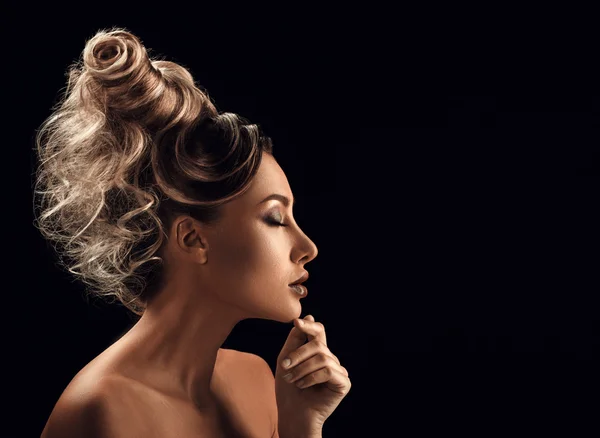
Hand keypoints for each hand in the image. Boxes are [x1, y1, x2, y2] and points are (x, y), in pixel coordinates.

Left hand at [275, 315, 350, 435]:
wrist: (292, 415)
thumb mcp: (286, 360)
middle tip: (284, 367)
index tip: (296, 322)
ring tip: (292, 380)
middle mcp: (330, 359)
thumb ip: (296, 339)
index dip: (309, 325)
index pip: (319, 331)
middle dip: (298, 354)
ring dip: (302, 369)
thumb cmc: (288, 390)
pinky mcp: (344, 383)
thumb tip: (310, 316)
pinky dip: (311, 378)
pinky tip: (303, 386)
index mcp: (318, 352)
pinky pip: (328, 371)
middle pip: (318, 344)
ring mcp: (339, 371)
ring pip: (322, 357)